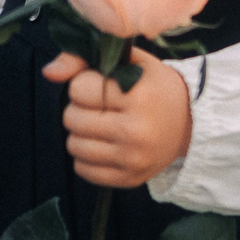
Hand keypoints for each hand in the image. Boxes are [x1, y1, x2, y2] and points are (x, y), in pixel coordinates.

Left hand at [42, 47, 191, 188]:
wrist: (190, 124)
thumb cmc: (155, 87)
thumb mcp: (129, 62)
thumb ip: (84, 60)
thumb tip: (49, 72)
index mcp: (138, 96)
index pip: (80, 89)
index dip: (84, 84)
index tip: (100, 85)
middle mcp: (135, 130)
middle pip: (72, 119)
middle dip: (79, 109)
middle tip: (99, 107)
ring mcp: (131, 159)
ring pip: (74, 146)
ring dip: (81, 133)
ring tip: (100, 125)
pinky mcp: (128, 179)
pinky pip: (83, 170)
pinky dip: (86, 157)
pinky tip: (104, 145)